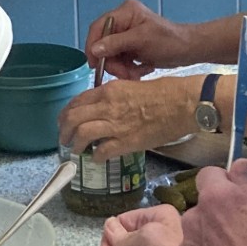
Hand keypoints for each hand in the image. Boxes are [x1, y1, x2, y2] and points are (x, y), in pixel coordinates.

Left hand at [60, 74, 204, 156]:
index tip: (65, 121)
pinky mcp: (126, 142)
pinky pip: (101, 152)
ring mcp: (115, 125)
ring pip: (81, 134)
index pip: (77, 101)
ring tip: (75, 150)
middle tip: (64, 138)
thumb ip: (115, 98)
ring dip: (75, 144)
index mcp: (108, 91)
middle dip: (64, 130)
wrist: (183, 104)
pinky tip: (97, 158)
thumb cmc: (165, 93)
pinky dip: (95, 157)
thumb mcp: (132, 87)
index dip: (66, 113)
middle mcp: (107, 106)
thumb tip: (105, 109)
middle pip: (72, 118)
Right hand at [84, 0, 198, 78]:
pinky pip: (121, 60)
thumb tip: (94, 49)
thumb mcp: (141, 40)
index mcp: (125, 12)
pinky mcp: (132, 47)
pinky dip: (128, 69)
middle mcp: (124, 21)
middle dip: (112, 62)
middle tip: (123, 74)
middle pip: (104, 44)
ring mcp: (128, 34)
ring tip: (134, 74)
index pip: (99, 27)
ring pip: (112, 55)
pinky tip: (140, 71)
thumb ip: (116, 43)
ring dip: (121, 68)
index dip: (93, 46)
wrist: (189, 50)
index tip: (94, 64)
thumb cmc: (170, 41)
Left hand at [144, 160, 246, 245]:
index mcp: (217, 197)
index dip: (222, 184)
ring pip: (194, 238)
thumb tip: (239, 165)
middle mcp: (194, 220)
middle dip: (216, 216)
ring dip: (207, 242)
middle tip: (240, 233)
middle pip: (200, 209)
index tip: (233, 195)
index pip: (208, 176)